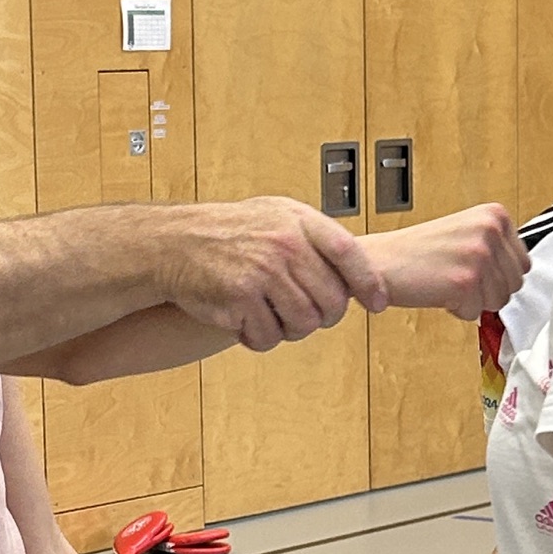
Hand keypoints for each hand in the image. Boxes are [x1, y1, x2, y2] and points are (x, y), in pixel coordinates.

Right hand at [164, 198, 389, 350]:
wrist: (174, 243)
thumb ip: (313, 237)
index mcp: (298, 221)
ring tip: (272, 317)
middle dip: (323, 317)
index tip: (378, 303)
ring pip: (304, 324)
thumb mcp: (275, 215)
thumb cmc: (228, 231)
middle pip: (331, 301)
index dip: (369, 283)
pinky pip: (269, 337)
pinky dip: (260, 338)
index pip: (349, 254)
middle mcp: (284, 244)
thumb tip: (357, 272)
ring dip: (290, 330)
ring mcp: (263, 272)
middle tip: (304, 315)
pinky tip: (246, 324)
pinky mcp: (241, 298)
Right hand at [371, 204, 526, 318]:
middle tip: (456, 276)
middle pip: (515, 284)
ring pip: (499, 301)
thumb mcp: (466, 232)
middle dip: (488, 289)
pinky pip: (477, 313)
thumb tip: (521, 272)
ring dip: (473, 300)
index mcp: (494, 214)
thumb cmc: (415, 252)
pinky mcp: (466, 281)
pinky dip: (457, 309)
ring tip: (446, 281)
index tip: (472, 269)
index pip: (523, 263)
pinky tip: (438, 290)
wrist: (378, 261)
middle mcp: (490, 230)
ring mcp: (479, 255)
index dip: (497, 275)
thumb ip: (496, 246)